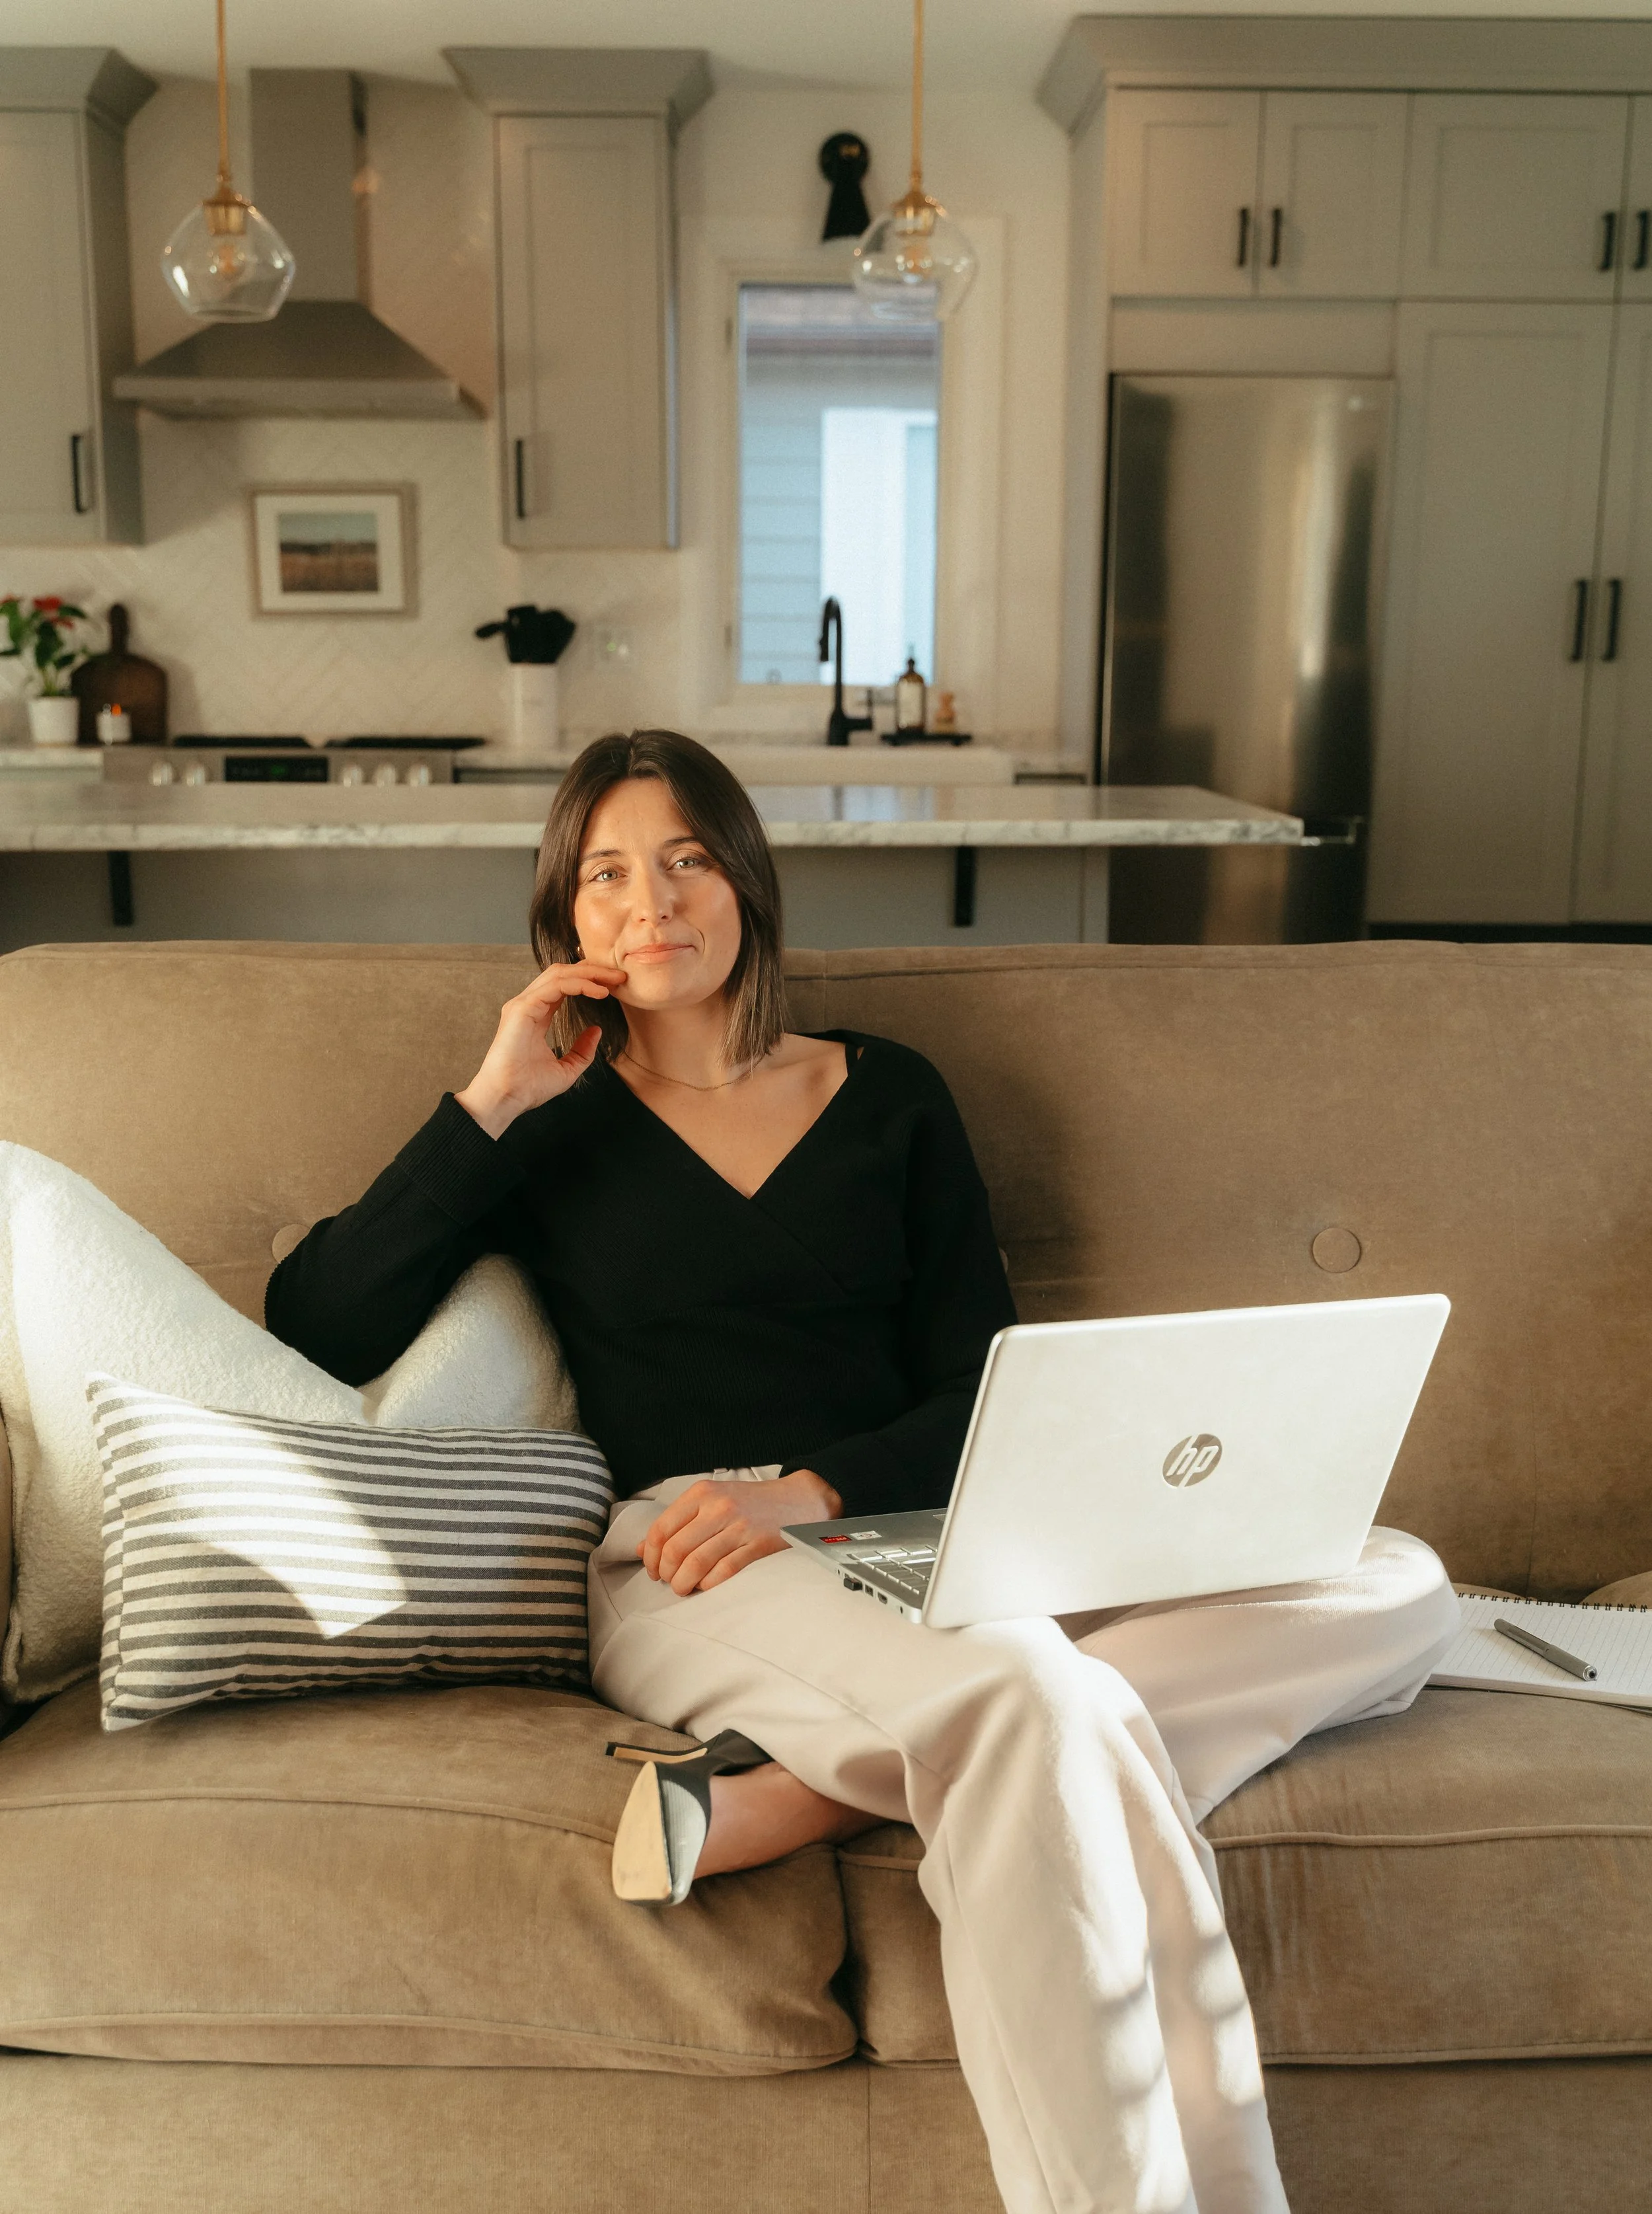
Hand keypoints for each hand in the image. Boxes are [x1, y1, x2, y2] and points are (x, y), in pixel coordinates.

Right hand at [455, 959, 626, 1136]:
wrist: (507, 1098)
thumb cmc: (529, 1088)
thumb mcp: (567, 1069)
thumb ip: (581, 1050)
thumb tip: (596, 1031)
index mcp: (537, 1015)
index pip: (564, 986)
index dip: (589, 981)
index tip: (614, 986)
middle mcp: (528, 1004)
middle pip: (562, 973)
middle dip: (592, 970)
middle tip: (619, 976)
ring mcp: (523, 1004)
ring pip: (559, 974)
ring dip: (589, 973)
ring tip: (614, 980)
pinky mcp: (522, 1008)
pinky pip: (556, 986)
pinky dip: (580, 984)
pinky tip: (600, 992)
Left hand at [640, 1470, 841, 1594]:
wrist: (798, 1500)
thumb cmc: (749, 1503)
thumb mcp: (711, 1501)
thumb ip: (677, 1522)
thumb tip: (644, 1548)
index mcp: (702, 1493)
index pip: (661, 1529)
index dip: (651, 1556)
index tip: (653, 1569)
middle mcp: (719, 1507)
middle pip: (676, 1550)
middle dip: (666, 1573)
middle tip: (669, 1581)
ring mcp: (740, 1527)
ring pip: (696, 1564)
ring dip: (683, 1584)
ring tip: (683, 1588)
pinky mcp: (758, 1546)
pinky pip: (724, 1572)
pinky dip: (709, 1584)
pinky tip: (706, 1586)